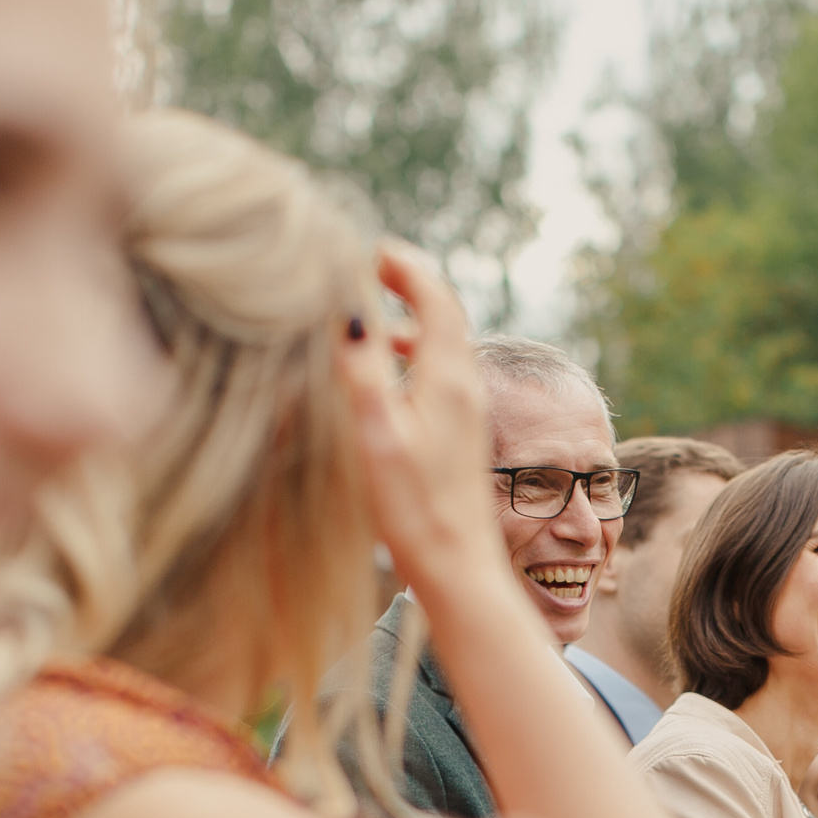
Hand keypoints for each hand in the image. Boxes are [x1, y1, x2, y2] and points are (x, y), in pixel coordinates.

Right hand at [334, 245, 504, 606]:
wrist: (458, 567)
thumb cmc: (414, 506)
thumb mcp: (378, 433)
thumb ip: (364, 371)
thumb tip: (352, 314)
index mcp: (448, 378)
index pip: (436, 298)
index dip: (407, 267)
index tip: (375, 250)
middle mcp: (465, 388)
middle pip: (442, 316)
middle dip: (407, 286)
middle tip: (370, 269)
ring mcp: (465, 413)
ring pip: (440, 347)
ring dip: (407, 323)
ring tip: (368, 317)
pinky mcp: (460, 437)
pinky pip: (437, 376)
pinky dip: (411, 358)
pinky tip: (387, 379)